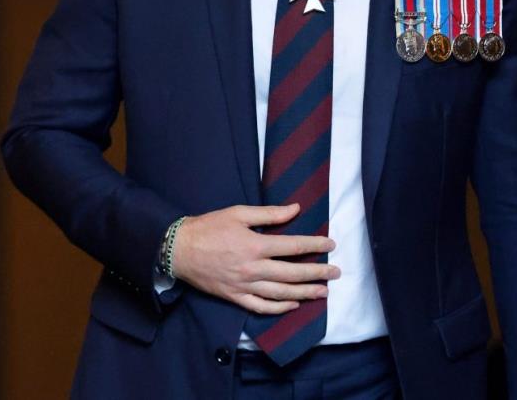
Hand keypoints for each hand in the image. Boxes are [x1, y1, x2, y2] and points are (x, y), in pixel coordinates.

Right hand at [172, 203, 339, 313]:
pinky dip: (279, 308)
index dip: (315, 245)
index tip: (331, 244)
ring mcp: (244, 286)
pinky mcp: (235, 297)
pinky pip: (261, 306)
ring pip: (281, 293)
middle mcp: (253, 268)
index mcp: (256, 245)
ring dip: (305, 293)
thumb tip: (295, 209)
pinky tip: (293, 305)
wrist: (179, 249)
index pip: (293, 246)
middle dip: (317, 273)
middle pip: (292, 273)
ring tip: (323, 292)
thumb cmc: (210, 227)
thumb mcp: (239, 213)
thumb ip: (269, 214)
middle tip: (336, 273)